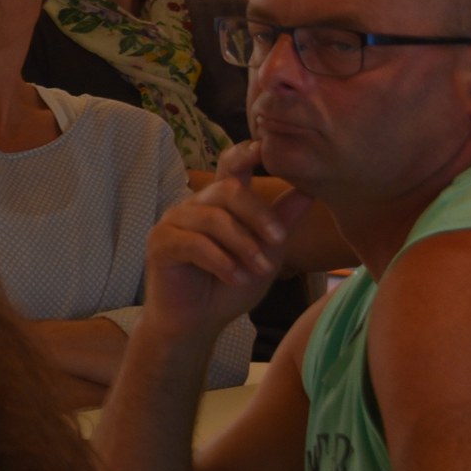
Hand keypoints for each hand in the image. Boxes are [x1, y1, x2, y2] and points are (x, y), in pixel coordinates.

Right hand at [141, 139, 310, 339]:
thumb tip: (310, 190)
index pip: (230, 166)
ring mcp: (173, 222)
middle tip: (279, 241)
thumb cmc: (231, 285)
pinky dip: (220, 261)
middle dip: (258, 215)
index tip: (265, 147)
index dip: (245, 153)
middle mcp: (194, 205)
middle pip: (228, 191)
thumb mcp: (266, 253)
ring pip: (213, 219)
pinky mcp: (159, 244)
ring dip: (242, 244)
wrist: (197, 323)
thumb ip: (282, 222)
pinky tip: (234, 276)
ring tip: (259, 269)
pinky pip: (193, 243)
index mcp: (219, 202)